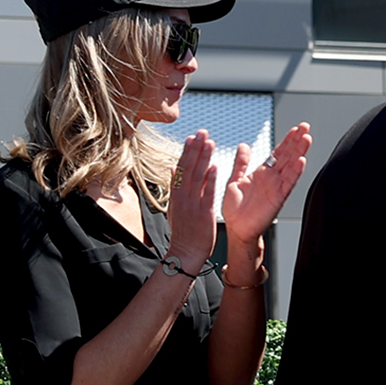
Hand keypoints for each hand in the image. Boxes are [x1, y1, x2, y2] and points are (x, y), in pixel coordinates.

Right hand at [164, 129, 220, 266]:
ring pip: (198, 176)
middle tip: (202, 132)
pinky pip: (208, 193)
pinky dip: (211, 179)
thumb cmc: (183, 231)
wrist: (185, 252)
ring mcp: (193, 203)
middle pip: (189, 168)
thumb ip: (174, 186)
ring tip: (209, 142)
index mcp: (176, 194)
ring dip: (204, 158)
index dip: (186, 151)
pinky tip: (215, 166)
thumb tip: (171, 169)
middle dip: (196, 149)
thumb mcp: (174, 207)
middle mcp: (183, 196)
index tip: (191, 137)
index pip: (181, 168)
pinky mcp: (204, 212)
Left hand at [223, 122, 313, 248]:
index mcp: (262, 173)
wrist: (237, 229)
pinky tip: (301, 161)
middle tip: (306, 127)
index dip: (287, 140)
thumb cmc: (235, 210)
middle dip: (297, 141)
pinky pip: (288, 183)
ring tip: (307, 138)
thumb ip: (241, 163)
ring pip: (291, 166)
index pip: (278, 153)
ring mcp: (276, 187)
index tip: (296, 128)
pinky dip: (295, 172)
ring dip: (299, 152)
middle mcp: (272, 179)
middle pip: (288, 155)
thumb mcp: (235, 180)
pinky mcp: (278, 198)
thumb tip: (244, 146)